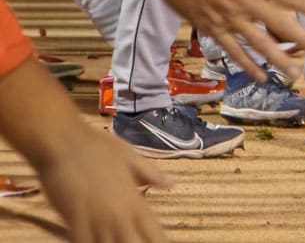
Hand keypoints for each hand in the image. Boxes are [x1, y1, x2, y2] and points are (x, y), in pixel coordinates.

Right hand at [37, 125, 169, 242]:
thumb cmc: (95, 146)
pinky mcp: (74, 216)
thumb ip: (149, 173)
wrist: (63, 140)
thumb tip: (170, 182)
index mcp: (135, 200)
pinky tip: (90, 241)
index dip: (158, 241)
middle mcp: (120, 212)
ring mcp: (97, 216)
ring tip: (114, 240)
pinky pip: (82, 241)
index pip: (153, 233)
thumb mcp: (128, 155)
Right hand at [147, 0, 304, 79]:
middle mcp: (245, 2)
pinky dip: (247, 64)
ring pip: (259, 44)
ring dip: (279, 60)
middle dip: (304, 40)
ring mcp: (228, 18)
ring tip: (296, 73)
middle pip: (281, 25)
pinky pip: (233, 50)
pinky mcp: (211, 27)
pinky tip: (260, 75)